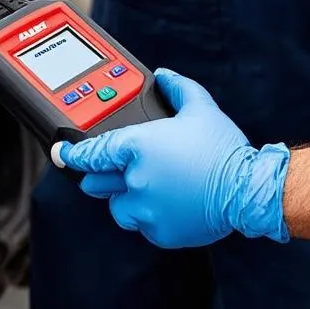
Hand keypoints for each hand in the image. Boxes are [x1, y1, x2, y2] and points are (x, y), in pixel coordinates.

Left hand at [59, 69, 290, 248]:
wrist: (247, 189)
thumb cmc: (223, 149)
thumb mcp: (200, 108)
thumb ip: (177, 88)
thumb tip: (163, 77)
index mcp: (137, 146)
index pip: (91, 152)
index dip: (72, 154)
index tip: (62, 154)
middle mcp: (135, 179)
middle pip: (96, 182)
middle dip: (101, 176)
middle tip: (115, 171)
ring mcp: (145, 209)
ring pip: (118, 208)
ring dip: (126, 199)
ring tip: (152, 188)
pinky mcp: (158, 231)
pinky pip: (142, 225)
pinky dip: (149, 217)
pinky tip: (170, 204)